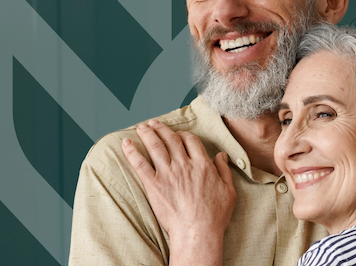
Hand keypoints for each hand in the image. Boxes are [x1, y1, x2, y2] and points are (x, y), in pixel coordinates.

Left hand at [121, 120, 235, 263]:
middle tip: (154, 124)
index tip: (178, 134)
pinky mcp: (154, 185)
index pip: (191, 141)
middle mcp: (184, 165)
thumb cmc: (215, 215)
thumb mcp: (229, 190)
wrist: (197, 231)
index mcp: (203, 165)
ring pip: (155, 147)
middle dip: (162, 129)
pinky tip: (126, 144)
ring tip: (141, 127)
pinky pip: (140, 164)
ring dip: (147, 134)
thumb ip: (224, 170)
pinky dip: (132, 152)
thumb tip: (222, 155)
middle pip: (171, 139)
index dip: (184, 134)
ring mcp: (168, 174)